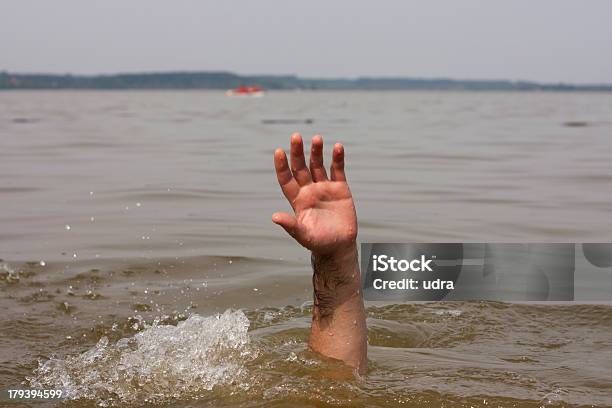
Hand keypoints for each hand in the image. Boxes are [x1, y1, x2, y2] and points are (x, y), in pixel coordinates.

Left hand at [272, 133, 356, 255]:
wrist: (339, 246)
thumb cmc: (318, 242)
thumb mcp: (302, 235)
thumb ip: (290, 225)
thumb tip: (274, 217)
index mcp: (297, 199)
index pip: (286, 179)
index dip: (282, 166)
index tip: (279, 151)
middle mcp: (308, 190)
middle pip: (300, 167)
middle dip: (298, 152)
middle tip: (295, 136)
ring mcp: (324, 187)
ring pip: (318, 165)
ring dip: (316, 152)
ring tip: (316, 138)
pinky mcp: (340, 188)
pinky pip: (338, 170)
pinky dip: (338, 159)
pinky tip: (338, 147)